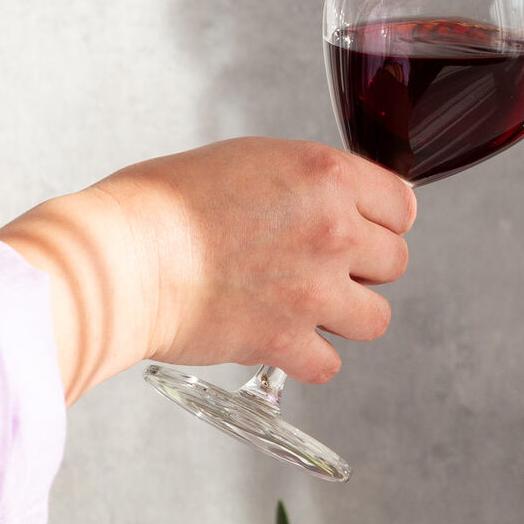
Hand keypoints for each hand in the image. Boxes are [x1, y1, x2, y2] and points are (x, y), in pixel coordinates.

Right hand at [0, 138, 416, 403]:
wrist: (121, 257)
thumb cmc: (160, 204)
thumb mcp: (246, 160)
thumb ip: (302, 183)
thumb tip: (327, 204)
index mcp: (325, 175)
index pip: (402, 204)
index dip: (381, 219)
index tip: (363, 228)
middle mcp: (332, 230)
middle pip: (395, 262)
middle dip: (362, 267)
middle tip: (320, 267)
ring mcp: (314, 290)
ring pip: (376, 318)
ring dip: (345, 316)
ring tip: (305, 307)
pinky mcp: (286, 340)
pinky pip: (329, 363)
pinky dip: (307, 358)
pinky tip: (280, 341)